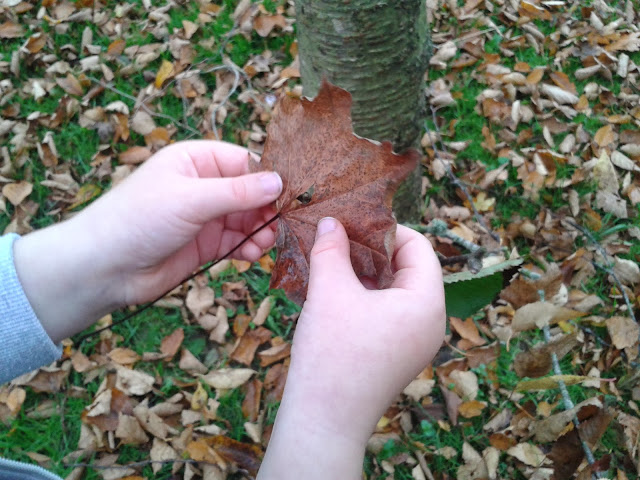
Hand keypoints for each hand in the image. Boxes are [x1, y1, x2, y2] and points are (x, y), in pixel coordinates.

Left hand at [13, 141, 281, 341]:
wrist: (104, 268)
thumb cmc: (138, 219)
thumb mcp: (191, 199)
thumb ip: (237, 192)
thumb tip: (280, 182)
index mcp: (197, 160)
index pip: (245, 162)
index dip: (269, 177)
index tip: (292, 194)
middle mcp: (204, 185)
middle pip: (251, 193)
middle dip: (268, 208)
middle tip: (283, 223)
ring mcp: (206, 216)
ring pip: (248, 219)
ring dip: (261, 230)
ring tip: (265, 242)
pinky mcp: (206, 244)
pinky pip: (238, 241)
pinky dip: (249, 247)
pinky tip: (253, 253)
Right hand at [258, 218, 444, 479]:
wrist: (324, 421)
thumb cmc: (333, 353)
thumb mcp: (330, 291)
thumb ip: (331, 249)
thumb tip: (330, 221)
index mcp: (426, 303)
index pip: (419, 248)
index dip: (387, 230)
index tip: (354, 224)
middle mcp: (430, 323)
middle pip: (409, 269)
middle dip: (374, 252)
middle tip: (341, 241)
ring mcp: (416, 343)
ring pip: (396, 292)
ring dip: (367, 274)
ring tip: (335, 264)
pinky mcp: (398, 356)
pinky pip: (389, 314)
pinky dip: (366, 298)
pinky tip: (337, 292)